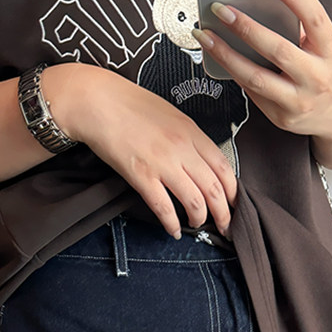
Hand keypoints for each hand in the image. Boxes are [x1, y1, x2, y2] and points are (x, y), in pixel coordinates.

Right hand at [46, 63, 236, 238]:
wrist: (97, 101)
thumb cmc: (130, 105)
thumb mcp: (171, 115)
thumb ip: (189, 138)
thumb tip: (203, 162)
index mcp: (191, 132)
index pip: (224, 167)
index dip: (233, 192)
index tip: (234, 204)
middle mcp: (181, 148)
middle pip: (215, 189)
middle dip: (224, 214)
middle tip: (225, 226)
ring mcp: (162, 162)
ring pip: (195, 202)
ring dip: (199, 219)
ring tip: (197, 224)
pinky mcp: (141, 175)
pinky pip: (164, 208)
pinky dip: (172, 224)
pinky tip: (174, 230)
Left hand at [192, 0, 331, 155]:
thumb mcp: (329, 49)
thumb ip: (303, 33)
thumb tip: (264, 6)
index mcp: (331, 53)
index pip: (313, 17)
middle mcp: (316, 79)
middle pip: (277, 50)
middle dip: (245, 27)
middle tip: (222, 10)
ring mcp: (298, 102)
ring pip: (255, 78)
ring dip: (226, 55)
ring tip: (206, 37)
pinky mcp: (283, 118)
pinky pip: (253, 93)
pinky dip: (236, 73)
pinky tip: (222, 58)